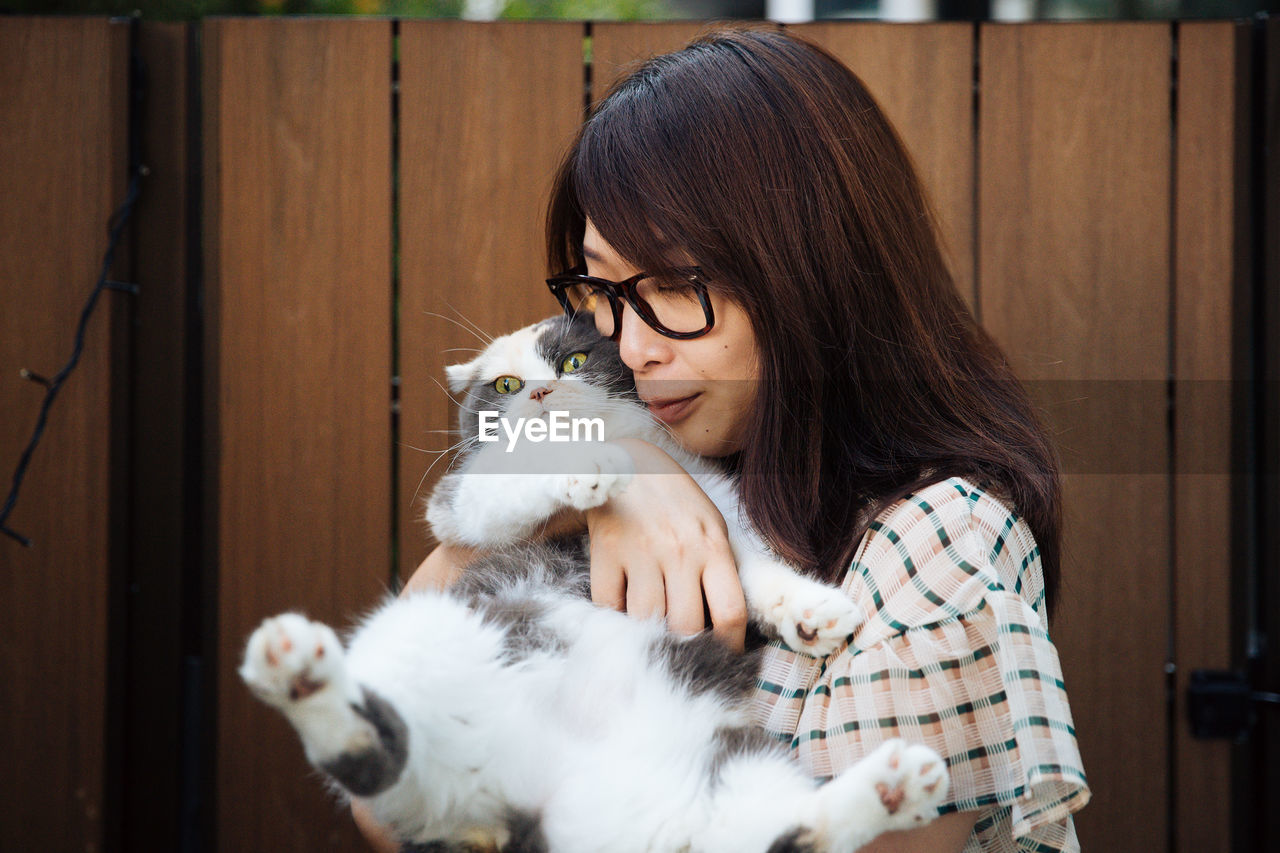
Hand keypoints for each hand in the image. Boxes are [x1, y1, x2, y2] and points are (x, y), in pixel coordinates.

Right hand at [585, 438, 747, 650]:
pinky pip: (609, 606)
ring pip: (647, 621)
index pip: (730, 612)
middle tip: (683, 658)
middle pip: (685, 626)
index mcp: (713, 545)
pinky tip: (622, 616)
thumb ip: (718, 570)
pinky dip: (615, 619)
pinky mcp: (606, 553)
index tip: (723, 661)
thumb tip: (723, 627)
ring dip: (649, 637)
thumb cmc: (676, 501)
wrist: (628, 462)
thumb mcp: (710, 526)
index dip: (729, 648)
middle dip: (686, 650)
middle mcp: (679, 551)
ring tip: (651, 640)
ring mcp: (640, 552)